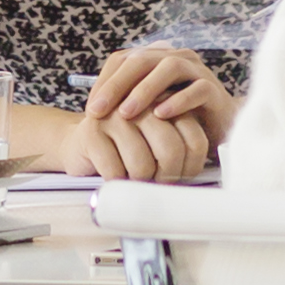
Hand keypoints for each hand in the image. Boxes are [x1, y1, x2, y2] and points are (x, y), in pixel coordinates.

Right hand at [58, 108, 215, 184]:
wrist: (81, 143)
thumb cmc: (126, 148)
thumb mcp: (159, 141)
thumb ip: (181, 146)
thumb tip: (203, 173)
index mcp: (165, 102)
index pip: (194, 140)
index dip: (190, 167)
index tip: (180, 175)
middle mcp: (141, 104)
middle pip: (171, 151)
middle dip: (167, 176)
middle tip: (158, 182)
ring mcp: (115, 116)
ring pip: (142, 166)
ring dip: (139, 182)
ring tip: (134, 176)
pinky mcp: (92, 132)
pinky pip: (116, 172)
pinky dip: (117, 182)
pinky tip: (113, 173)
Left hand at [82, 43, 234, 145]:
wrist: (219, 128)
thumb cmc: (177, 120)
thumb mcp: (147, 109)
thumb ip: (125, 104)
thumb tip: (91, 111)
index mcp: (155, 59)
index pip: (123, 59)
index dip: (104, 81)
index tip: (90, 108)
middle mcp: (175, 58)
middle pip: (142, 60)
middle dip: (117, 85)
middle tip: (99, 110)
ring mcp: (196, 70)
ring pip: (169, 68)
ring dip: (145, 89)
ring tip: (126, 112)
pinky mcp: (214, 89)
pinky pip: (196, 89)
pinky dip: (178, 101)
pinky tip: (160, 115)